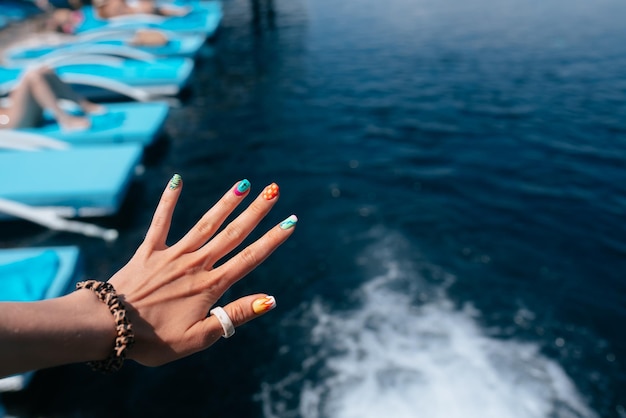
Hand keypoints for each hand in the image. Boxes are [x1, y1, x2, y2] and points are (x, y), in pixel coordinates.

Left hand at [108, 175, 295, 366]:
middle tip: (274, 191)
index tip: (290, 221)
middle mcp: (195, 264)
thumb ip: (233, 316)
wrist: (105, 327)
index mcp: (210, 286)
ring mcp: (172, 255)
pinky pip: (161, 221)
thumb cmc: (153, 340)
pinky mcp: (149, 251)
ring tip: (243, 183)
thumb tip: (269, 299)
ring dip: (226, 203)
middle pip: (232, 234)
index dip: (272, 240)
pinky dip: (169, 200)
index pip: (249, 258)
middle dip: (256, 212)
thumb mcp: (198, 338)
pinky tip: (177, 179)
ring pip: (205, 224)